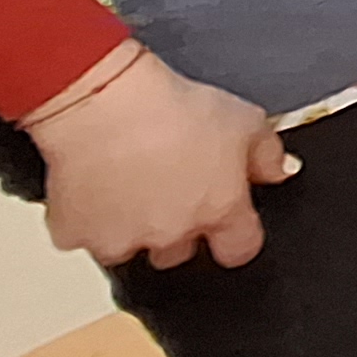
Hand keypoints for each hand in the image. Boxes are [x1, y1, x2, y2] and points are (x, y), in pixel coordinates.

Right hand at [31, 50, 293, 270]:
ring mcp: (120, 241)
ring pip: (128, 247)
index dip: (234, 237)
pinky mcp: (74, 236)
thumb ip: (268, 153)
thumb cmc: (173, 108)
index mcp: (218, 211)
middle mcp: (171, 235)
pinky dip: (84, 217)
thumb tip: (282, 172)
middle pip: (178, 251)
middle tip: (166, 188)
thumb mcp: (244, 119)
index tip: (227, 223)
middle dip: (174, 227)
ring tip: (126, 182)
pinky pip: (81, 235)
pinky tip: (91, 183)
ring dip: (129, 226)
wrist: (106, 104)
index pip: (239, 250)